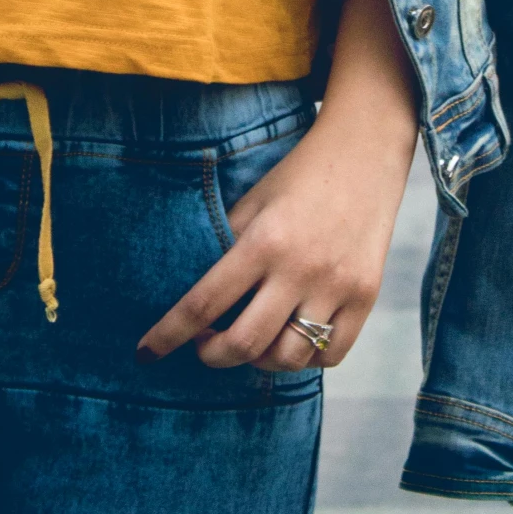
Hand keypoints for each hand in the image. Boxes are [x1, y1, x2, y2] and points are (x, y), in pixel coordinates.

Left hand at [136, 108, 414, 373]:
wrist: (365, 153)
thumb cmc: (298, 175)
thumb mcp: (253, 201)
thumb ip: (226, 246)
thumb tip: (195, 298)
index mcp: (263, 241)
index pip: (204, 303)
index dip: (169, 334)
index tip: (146, 353)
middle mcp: (300, 269)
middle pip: (245, 344)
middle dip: (212, 356)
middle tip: (204, 346)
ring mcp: (337, 287)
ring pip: (288, 359)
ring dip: (259, 360)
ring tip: (251, 340)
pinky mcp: (366, 297)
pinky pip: (330, 355)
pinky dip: (304, 357)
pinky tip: (291, 337)